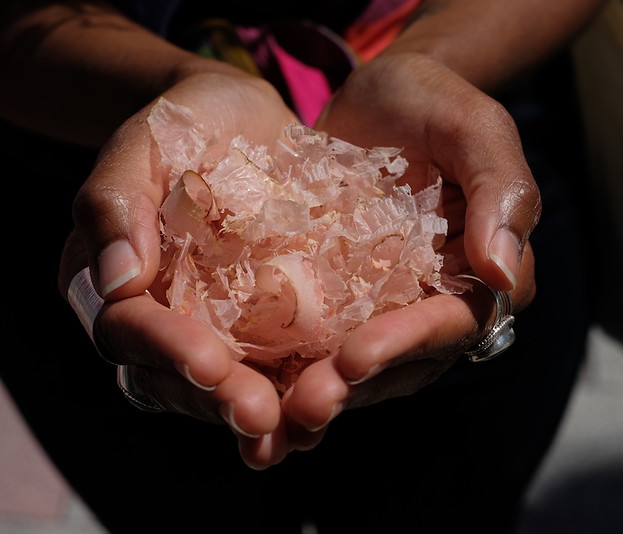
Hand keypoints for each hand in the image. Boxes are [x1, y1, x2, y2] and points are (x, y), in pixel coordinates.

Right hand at [58, 69, 302, 468]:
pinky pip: (269, 369)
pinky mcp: (261, 326)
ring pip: (217, 388)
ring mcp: (210, 326)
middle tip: (260, 418)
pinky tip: (321, 411)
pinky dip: (291, 394)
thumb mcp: (144, 141)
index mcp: (112, 281)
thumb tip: (116, 284)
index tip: (212, 364)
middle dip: (216, 399)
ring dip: (254, 413)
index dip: (168, 351)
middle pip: (173, 378)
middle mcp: (157, 317)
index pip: (128, 330)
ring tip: (295, 433)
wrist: (246, 120)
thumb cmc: (186, 122)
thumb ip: (115, 202)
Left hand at [282, 52, 539, 434]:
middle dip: (353, 387)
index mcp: (481, 274)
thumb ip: (501, 191)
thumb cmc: (435, 103)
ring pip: (359, 366)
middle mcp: (435, 301)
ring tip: (270, 418)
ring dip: (318, 393)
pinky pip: (317, 339)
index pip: (453, 321)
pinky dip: (287, 367)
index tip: (357, 357)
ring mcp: (385, 305)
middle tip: (302, 407)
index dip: (408, 344)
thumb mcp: (474, 129)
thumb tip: (504, 273)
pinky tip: (246, 386)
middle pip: (403, 362)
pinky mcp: (338, 298)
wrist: (380, 95)